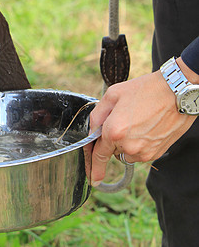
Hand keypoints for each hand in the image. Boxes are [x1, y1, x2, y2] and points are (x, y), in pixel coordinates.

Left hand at [86, 60, 196, 185]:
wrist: (177, 92)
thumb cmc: (145, 90)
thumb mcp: (113, 95)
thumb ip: (97, 115)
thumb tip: (91, 131)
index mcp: (114, 131)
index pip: (98, 154)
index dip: (93, 167)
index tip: (92, 179)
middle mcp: (128, 146)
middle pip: (111, 150)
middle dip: (112, 138)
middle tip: (124, 119)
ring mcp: (143, 152)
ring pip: (125, 152)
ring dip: (126, 142)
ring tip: (138, 121)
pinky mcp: (156, 153)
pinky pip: (139, 153)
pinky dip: (139, 144)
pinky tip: (147, 128)